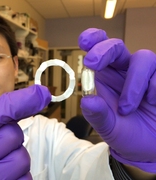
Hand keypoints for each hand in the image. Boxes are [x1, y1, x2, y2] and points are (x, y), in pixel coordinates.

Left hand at [78, 28, 155, 172]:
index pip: (98, 50)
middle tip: (93, 63)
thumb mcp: (107, 127)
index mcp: (105, 77)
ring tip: (127, 108)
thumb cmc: (125, 133)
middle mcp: (124, 71)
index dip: (93, 40)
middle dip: (104, 50)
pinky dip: (153, 89)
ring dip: (133, 83)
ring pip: (143, 58)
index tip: (84, 42)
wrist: (148, 148)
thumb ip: (97, 114)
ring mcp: (146, 75)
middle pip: (116, 46)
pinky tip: (152, 103)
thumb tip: (87, 100)